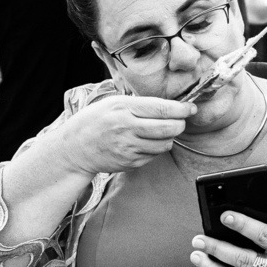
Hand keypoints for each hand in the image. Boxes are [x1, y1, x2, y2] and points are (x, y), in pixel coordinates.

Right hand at [55, 95, 196, 175]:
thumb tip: (171, 105)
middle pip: (169, 128)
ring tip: (159, 131)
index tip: (191, 108)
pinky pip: (154, 156)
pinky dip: (155, 149)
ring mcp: (129, 148)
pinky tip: (144, 142)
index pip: (162, 109)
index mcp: (124, 108)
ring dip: (168, 137)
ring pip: (166, 144)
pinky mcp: (131, 162)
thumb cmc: (96, 121)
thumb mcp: (114, 103)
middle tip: (179, 120)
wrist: (75, 148)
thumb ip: (140, 104)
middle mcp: (127, 128)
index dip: (182, 109)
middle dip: (180, 124)